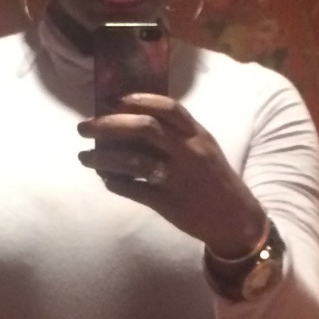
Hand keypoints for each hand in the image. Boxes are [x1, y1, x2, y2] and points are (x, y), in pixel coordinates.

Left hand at [77, 93, 266, 256]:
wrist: (234, 218)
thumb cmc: (213, 178)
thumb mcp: (204, 147)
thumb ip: (177, 132)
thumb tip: (133, 117)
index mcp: (197, 135)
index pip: (167, 108)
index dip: (138, 100)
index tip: (113, 100)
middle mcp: (188, 153)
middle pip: (144, 129)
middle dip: (108, 125)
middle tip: (84, 127)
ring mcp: (178, 179)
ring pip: (134, 162)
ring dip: (103, 158)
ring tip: (85, 157)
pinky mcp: (169, 204)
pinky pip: (135, 190)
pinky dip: (115, 183)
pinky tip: (106, 179)